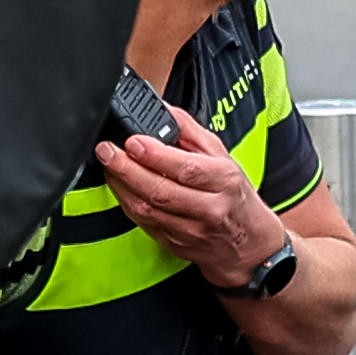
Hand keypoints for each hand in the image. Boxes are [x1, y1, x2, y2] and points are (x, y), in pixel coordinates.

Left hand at [91, 108, 285, 286]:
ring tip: (108, 165)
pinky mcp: (174, 244)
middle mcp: (209, 208)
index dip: (156, 155)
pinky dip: (126, 202)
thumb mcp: (223, 156)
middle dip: (127, 169)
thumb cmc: (234, 196)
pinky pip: (143, 223)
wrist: (248, 244)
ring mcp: (190, 230)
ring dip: (121, 186)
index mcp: (223, 181)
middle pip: (160, 191)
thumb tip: (163, 109)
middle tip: (107, 151)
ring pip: (147, 209)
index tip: (133, 141)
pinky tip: (119, 186)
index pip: (187, 168)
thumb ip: (190, 131)